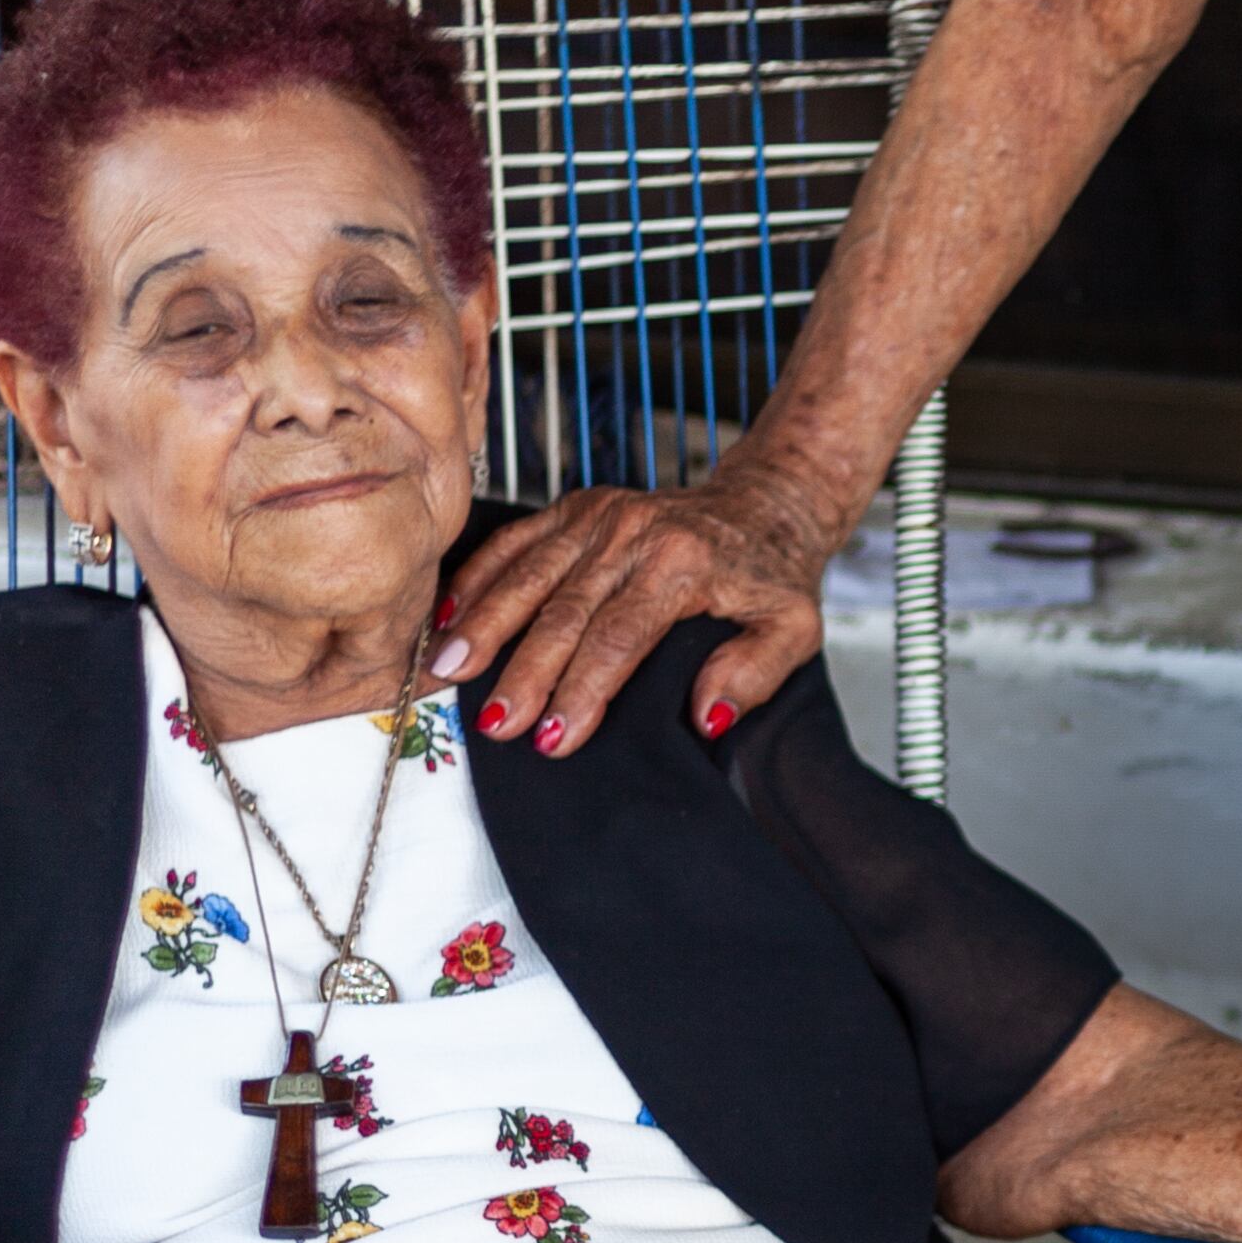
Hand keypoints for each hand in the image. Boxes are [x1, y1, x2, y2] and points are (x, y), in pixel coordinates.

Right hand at [435, 450, 843, 755]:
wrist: (765, 504)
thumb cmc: (772, 574)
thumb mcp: (794, 629)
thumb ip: (755, 674)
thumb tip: (706, 716)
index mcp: (684, 565)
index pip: (620, 638)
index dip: (582, 690)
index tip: (554, 738)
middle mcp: (634, 533)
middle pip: (565, 612)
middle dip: (525, 673)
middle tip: (495, 723)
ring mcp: (600, 516)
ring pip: (528, 575)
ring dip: (484, 626)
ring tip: (447, 672)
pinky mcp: (577, 507)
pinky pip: (516, 542)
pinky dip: (478, 577)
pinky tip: (446, 617)